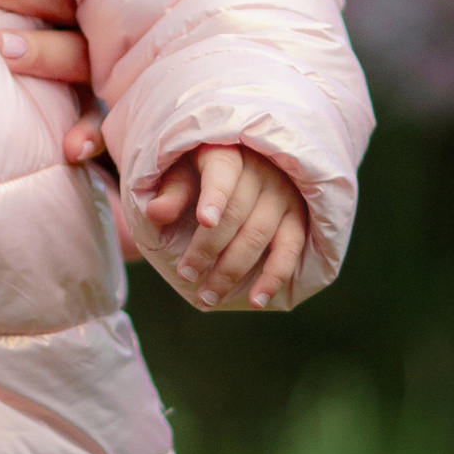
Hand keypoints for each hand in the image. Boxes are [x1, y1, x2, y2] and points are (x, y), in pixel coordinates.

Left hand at [0, 0, 104, 166]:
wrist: (90, 76)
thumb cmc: (19, 11)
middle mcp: (86, 13)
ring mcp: (98, 58)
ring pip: (79, 52)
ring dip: (45, 52)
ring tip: (2, 48)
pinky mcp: (103, 103)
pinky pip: (102, 120)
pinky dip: (89, 133)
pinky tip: (70, 148)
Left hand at [134, 145, 307, 310]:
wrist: (247, 166)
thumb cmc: (203, 171)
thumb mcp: (183, 170)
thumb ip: (172, 191)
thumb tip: (155, 213)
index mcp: (229, 153)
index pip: (222, 172)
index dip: (214, 196)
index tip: (205, 221)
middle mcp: (262, 171)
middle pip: (236, 213)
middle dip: (208, 249)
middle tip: (186, 275)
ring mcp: (283, 196)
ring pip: (259, 236)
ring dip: (232, 271)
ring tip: (206, 296)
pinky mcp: (297, 218)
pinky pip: (290, 250)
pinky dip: (274, 278)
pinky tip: (256, 300)